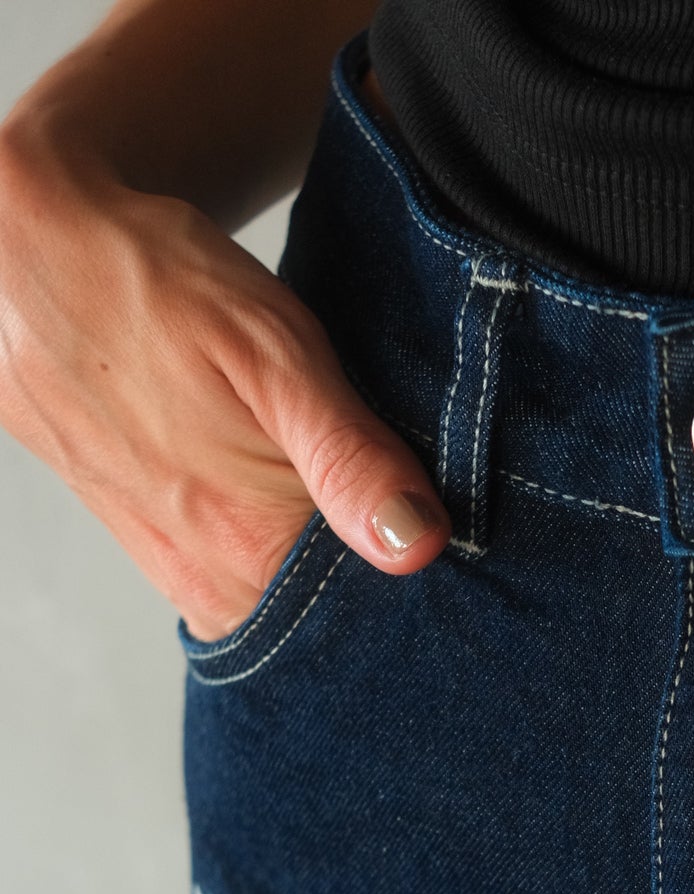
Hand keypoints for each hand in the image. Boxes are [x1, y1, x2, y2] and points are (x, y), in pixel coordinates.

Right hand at [0, 121, 449, 643]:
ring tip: (324, 476)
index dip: (413, 578)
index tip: (429, 524)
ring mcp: (172, 573)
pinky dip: (270, 543)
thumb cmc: (158, 287)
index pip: (365, 618)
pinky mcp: (150, 550)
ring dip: (316, 554)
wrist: (34, 250)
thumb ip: (350, 456)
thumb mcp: (276, 353)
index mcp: (245, 549)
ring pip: (278, 598)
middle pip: (323, 618)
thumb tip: (419, 545)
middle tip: (383, 486)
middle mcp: (204, 583)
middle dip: (366, 568)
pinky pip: (235, 575)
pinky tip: (279, 485)